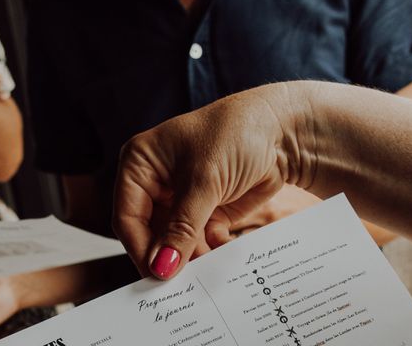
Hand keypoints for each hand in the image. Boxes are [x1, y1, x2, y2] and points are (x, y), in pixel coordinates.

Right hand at [113, 84, 315, 279]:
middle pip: (150, 232)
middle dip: (167, 254)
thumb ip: (182, 228)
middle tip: (183, 279)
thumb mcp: (203, 181)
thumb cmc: (235, 134)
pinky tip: (220, 246)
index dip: (140, 248)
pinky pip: (199, 240)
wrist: (282, 131)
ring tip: (206, 265)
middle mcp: (156, 181)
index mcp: (141, 164)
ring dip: (190, 254)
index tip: (157, 274)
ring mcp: (182, 196)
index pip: (128, 216)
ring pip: (175, 240)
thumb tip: (161, 268)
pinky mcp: (206, 209)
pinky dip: (208, 248)